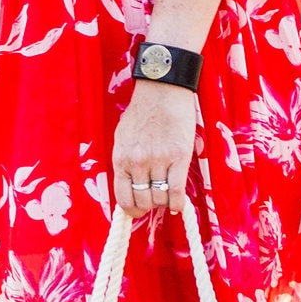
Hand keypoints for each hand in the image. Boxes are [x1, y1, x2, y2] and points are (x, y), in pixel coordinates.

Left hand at [110, 82, 197, 222]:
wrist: (162, 90)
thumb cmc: (142, 112)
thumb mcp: (122, 137)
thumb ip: (125, 161)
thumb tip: (129, 183)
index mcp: (121, 158)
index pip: (122, 197)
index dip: (131, 210)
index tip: (137, 211)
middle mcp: (138, 163)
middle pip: (143, 201)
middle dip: (149, 206)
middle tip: (155, 202)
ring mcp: (158, 161)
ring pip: (160, 198)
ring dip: (164, 203)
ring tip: (168, 198)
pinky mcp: (179, 157)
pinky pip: (177, 190)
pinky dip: (178, 203)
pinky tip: (179, 204)